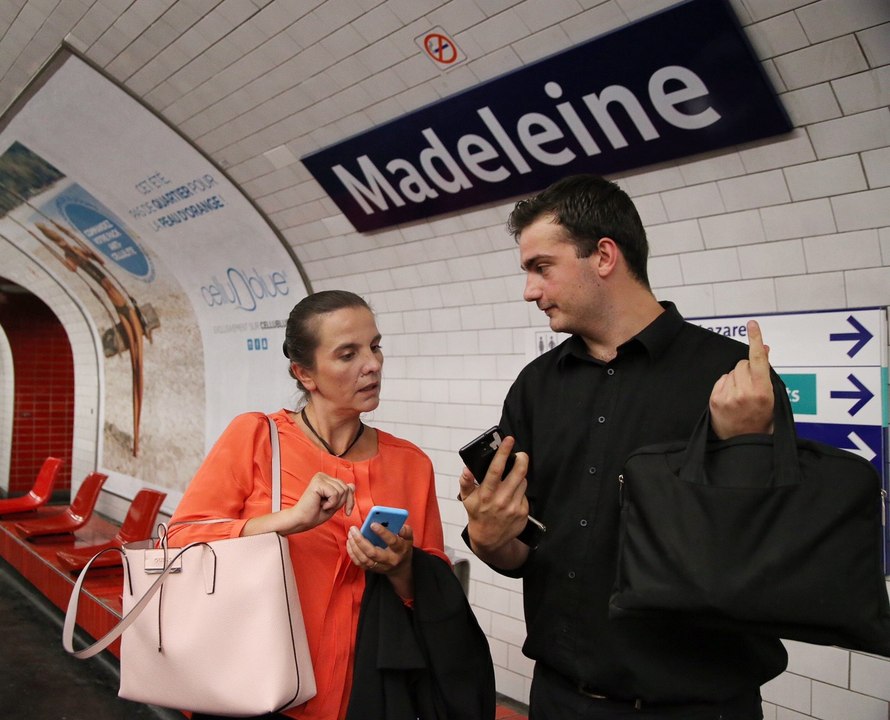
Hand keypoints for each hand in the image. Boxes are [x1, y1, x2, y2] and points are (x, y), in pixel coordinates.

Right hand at [274, 472, 354, 533]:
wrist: (302, 520)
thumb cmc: (316, 513)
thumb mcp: (335, 504)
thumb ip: (343, 494)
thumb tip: (352, 484)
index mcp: (327, 479)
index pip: (347, 487)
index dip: (350, 500)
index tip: (347, 512)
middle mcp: (323, 476)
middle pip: (346, 488)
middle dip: (341, 503)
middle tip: (327, 507)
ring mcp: (320, 478)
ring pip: (342, 491)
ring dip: (334, 503)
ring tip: (323, 505)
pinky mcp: (318, 483)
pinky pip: (335, 494)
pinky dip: (330, 503)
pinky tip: (320, 504)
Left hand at [347, 523, 414, 599]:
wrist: (400, 567)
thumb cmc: (402, 547)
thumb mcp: (408, 538)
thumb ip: (406, 531)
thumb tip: (399, 526)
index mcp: (400, 550)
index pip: (392, 541)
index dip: (383, 533)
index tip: (372, 524)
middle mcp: (390, 560)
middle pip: (373, 553)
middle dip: (361, 540)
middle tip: (353, 529)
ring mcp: (380, 566)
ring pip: (364, 559)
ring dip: (354, 546)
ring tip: (351, 534)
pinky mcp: (372, 569)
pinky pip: (359, 563)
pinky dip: (352, 553)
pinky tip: (350, 542)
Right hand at [460, 435, 529, 553]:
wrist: (490, 540)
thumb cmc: (478, 516)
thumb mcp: (466, 499)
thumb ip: (466, 482)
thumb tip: (466, 469)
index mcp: (486, 494)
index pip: (496, 469)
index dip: (503, 453)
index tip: (508, 440)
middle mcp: (502, 500)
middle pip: (518, 473)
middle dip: (521, 459)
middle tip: (520, 454)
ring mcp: (514, 507)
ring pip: (523, 482)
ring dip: (519, 477)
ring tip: (511, 480)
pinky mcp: (523, 513)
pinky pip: (525, 495)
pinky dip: (519, 492)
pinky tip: (512, 496)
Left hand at [709, 320, 773, 438]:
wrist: (744, 441)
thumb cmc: (761, 418)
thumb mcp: (771, 396)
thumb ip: (766, 372)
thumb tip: (764, 348)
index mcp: (763, 391)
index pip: (758, 360)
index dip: (756, 340)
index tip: (752, 324)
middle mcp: (745, 393)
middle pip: (742, 364)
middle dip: (747, 370)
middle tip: (750, 387)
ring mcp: (729, 397)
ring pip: (731, 372)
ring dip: (736, 378)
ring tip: (741, 395)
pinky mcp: (716, 400)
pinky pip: (721, 380)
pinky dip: (726, 385)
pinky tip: (731, 398)